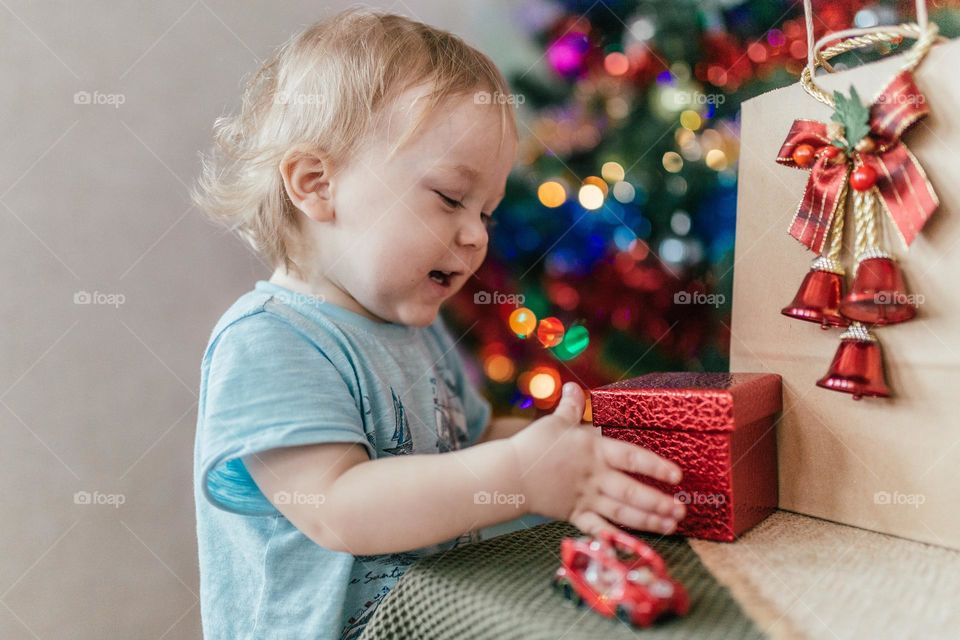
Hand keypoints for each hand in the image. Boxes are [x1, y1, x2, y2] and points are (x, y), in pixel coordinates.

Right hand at [509, 382, 684, 535]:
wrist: (509, 474)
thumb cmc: (533, 446)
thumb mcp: (555, 422)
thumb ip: (570, 406)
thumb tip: (574, 387)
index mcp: (594, 451)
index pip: (631, 457)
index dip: (656, 466)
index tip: (677, 475)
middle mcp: (594, 477)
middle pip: (631, 491)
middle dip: (659, 502)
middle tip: (681, 510)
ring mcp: (585, 498)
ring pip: (621, 512)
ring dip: (648, 520)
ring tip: (671, 525)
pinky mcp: (574, 514)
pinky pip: (598, 529)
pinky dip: (616, 538)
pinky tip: (634, 544)